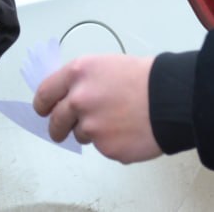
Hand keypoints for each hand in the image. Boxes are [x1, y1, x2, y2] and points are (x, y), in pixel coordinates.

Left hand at [33, 54, 162, 163]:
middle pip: (56, 121)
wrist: (171, 98)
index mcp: (78, 73)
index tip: (43, 110)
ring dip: (92, 132)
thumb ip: (83, 81)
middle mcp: (79, 99)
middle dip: (59, 127)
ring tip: (117, 120)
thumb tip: (68, 95)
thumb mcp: (106, 65)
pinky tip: (129, 130)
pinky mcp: (106, 148)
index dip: (42, 104)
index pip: (45, 93)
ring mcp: (91, 126)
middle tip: (66, 129)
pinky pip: (103, 148)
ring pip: (80, 135)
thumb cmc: (146, 78)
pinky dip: (113, 143)